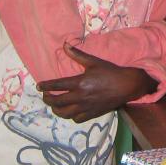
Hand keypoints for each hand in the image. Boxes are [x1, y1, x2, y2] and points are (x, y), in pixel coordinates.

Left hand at [36, 43, 156, 122]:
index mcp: (79, 83)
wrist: (126, 85)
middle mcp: (80, 97)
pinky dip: (70, 116)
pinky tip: (70, 111)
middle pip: (57, 102)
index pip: (56, 86)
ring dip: (56, 110)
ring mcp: (86, 107)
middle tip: (46, 95)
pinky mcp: (92, 114)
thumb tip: (65, 45)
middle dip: (47, 99)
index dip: (45, 86)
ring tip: (55, 105)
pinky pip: (76, 119)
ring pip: (64, 113)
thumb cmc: (110, 72)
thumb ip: (77, 55)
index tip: (39, 86)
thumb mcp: (93, 61)